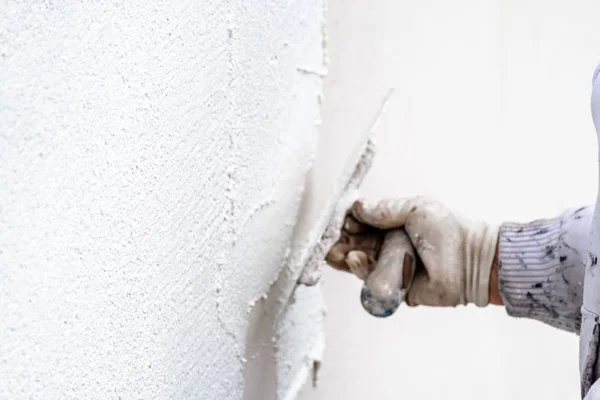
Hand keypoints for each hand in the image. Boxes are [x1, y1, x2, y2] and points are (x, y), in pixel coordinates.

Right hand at [328, 197, 498, 306]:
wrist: (472, 261)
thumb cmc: (449, 231)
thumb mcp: (417, 209)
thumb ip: (386, 209)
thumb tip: (357, 207)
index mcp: (393, 225)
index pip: (362, 222)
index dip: (348, 221)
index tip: (338, 219)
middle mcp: (389, 246)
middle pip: (355, 243)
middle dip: (339, 240)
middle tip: (326, 238)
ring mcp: (390, 267)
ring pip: (358, 262)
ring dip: (343, 256)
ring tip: (335, 250)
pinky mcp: (393, 288)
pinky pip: (370, 280)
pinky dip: (359, 270)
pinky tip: (354, 258)